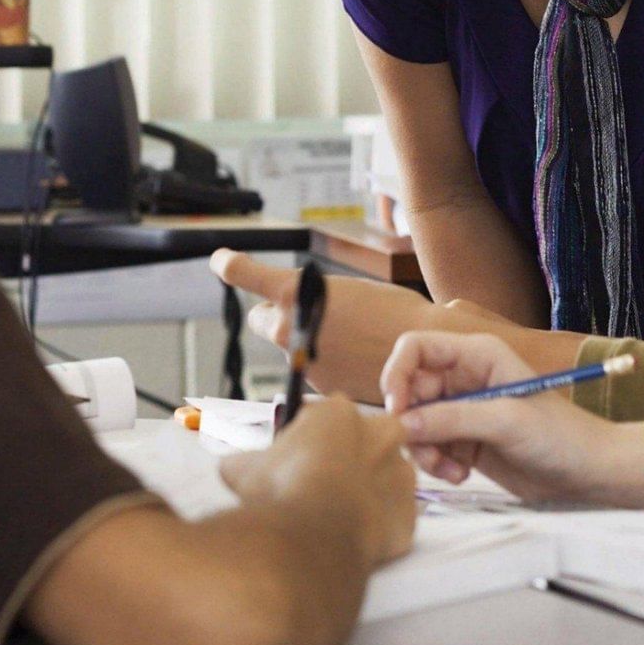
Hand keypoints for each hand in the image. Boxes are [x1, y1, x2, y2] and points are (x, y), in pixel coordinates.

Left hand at [211, 249, 433, 404]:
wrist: (422, 349)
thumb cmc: (392, 311)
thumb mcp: (348, 289)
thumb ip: (313, 297)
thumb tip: (297, 310)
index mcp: (294, 292)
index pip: (245, 274)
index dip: (230, 265)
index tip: (222, 260)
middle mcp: (286, 327)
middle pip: (263, 319)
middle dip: (277, 314)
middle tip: (308, 310)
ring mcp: (298, 359)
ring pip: (290, 344)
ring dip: (307, 338)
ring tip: (352, 335)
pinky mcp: (313, 384)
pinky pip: (309, 367)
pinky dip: (325, 361)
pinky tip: (356, 355)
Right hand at [220, 395, 418, 566]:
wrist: (309, 537)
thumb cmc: (278, 491)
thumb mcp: (243, 466)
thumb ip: (247, 459)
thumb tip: (234, 466)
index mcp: (343, 412)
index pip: (327, 416)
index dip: (308, 438)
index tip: (296, 458)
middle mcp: (384, 434)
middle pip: (366, 441)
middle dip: (346, 459)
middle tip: (318, 486)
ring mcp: (403, 475)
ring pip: (386, 479)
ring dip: (365, 492)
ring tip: (334, 517)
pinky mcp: (410, 515)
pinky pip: (393, 519)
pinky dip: (376, 528)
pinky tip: (350, 538)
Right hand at [382, 331, 612, 503]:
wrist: (587, 471)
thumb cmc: (559, 435)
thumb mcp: (506, 421)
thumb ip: (453, 419)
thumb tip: (402, 423)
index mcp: (477, 355)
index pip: (416, 348)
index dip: (397, 374)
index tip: (395, 411)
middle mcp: (465, 378)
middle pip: (409, 390)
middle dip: (409, 423)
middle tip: (425, 451)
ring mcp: (463, 410)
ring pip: (415, 423)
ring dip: (424, 449)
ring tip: (450, 470)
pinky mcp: (464, 441)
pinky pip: (429, 447)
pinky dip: (436, 464)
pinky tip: (461, 474)